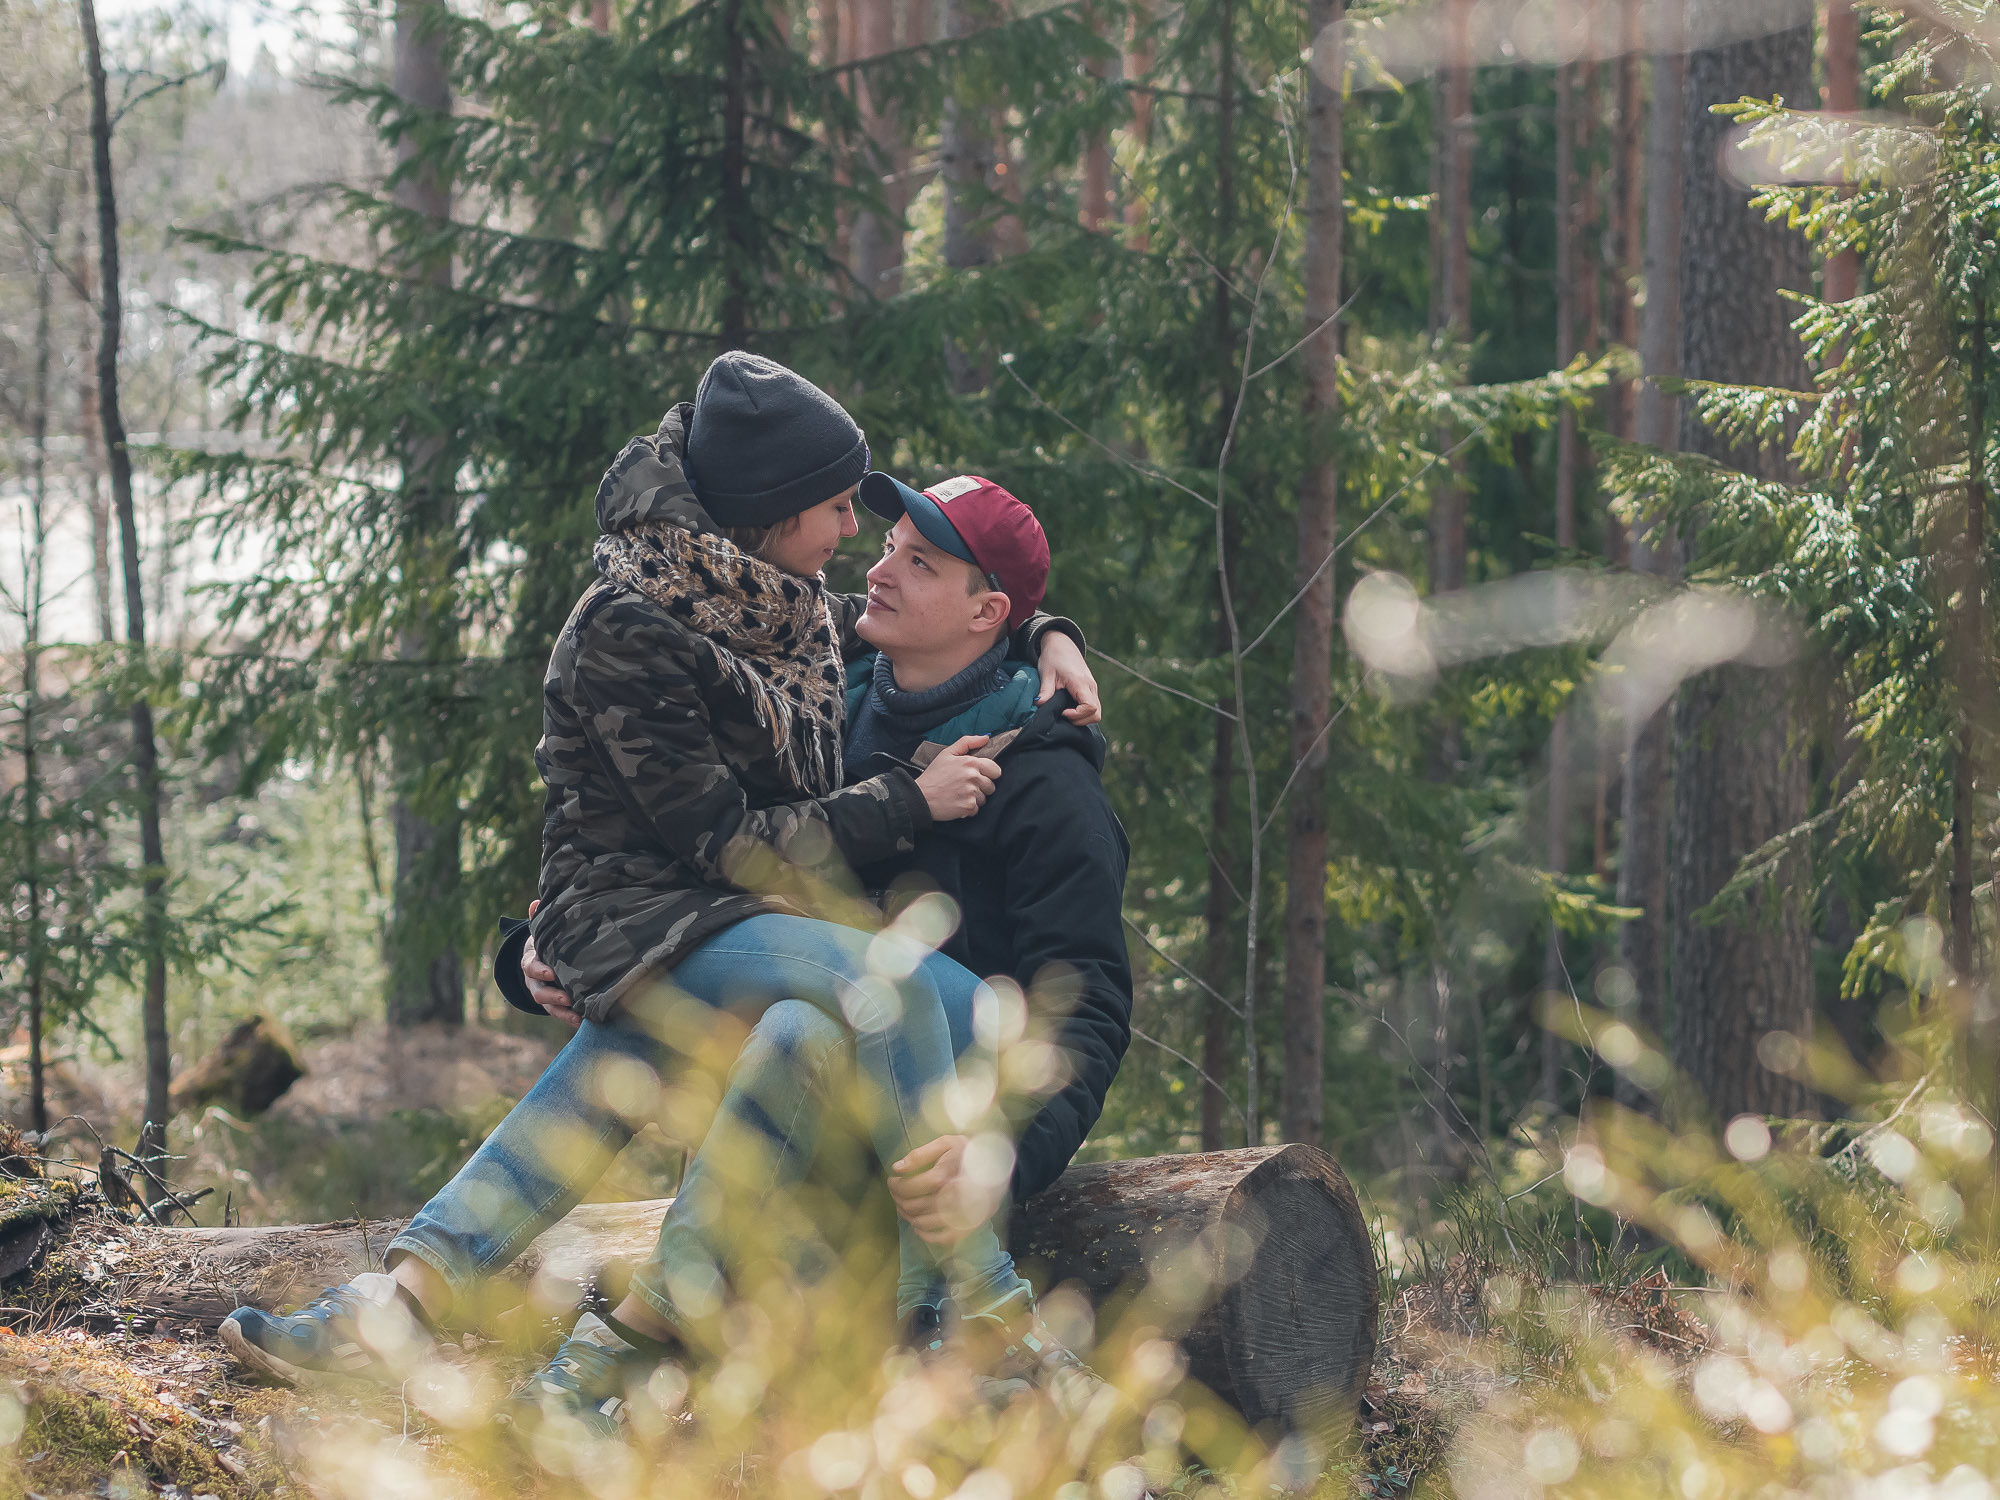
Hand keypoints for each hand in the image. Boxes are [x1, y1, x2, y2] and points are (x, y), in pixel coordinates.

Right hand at [522, 900, 582, 1030]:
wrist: (541, 957)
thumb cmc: (546, 941)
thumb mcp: (541, 930)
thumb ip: (538, 919)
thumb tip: (535, 902)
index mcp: (531, 960)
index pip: (530, 966)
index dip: (539, 970)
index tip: (551, 973)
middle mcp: (534, 980)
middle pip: (538, 992)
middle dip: (552, 996)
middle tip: (568, 998)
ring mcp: (544, 994)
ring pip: (549, 1007)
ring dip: (563, 1012)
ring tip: (578, 1015)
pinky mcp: (555, 1004)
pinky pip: (561, 1014)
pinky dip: (571, 1018)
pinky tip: (584, 1021)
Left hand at [889, 1135, 1013, 1246]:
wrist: (1001, 1164)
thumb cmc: (970, 1151)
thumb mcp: (947, 1142)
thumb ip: (921, 1154)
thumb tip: (897, 1168)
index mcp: (946, 1175)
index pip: (910, 1187)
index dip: (895, 1186)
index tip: (892, 1180)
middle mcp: (954, 1197)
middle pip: (914, 1206)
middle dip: (899, 1201)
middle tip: (896, 1194)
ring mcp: (962, 1214)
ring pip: (924, 1223)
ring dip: (908, 1217)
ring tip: (904, 1207)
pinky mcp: (970, 1225)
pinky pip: (943, 1238)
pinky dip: (926, 1235)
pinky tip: (918, 1227)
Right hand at [915, 735, 1001, 820]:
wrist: (920, 796)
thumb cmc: (933, 775)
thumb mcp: (947, 753)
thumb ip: (967, 742)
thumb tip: (985, 738)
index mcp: (971, 762)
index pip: (996, 770)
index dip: (988, 774)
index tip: (978, 776)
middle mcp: (973, 777)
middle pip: (991, 786)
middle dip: (981, 788)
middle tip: (964, 786)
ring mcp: (971, 793)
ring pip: (984, 799)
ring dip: (974, 799)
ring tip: (959, 794)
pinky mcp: (968, 807)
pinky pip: (976, 809)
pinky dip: (968, 809)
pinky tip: (957, 803)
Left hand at [1034, 631, 1100, 725]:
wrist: (1062, 643)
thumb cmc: (1053, 656)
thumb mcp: (1046, 673)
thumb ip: (1045, 691)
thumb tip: (1038, 705)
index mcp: (1081, 682)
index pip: (1090, 707)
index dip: (1077, 715)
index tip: (1062, 712)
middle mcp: (1091, 686)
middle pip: (1096, 713)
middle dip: (1080, 720)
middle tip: (1063, 715)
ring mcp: (1093, 688)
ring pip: (1097, 712)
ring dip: (1082, 717)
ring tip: (1065, 712)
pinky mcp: (1091, 689)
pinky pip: (1094, 706)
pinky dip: (1084, 712)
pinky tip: (1069, 708)